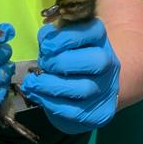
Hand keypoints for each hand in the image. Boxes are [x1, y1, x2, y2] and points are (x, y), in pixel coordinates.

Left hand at [20, 18, 119, 133]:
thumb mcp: (60, 41)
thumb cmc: (65, 58)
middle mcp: (110, 63)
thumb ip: (53, 36)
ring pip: (84, 89)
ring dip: (52, 86)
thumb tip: (45, 39)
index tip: (45, 45)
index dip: (68, 37)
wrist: (82, 92)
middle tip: (43, 64)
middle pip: (96, 61)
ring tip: (32, 83)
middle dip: (62, 62)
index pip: (94, 30)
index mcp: (100, 39)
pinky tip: (37, 95)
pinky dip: (51, 103)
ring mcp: (108, 89)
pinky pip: (76, 111)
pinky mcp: (101, 112)